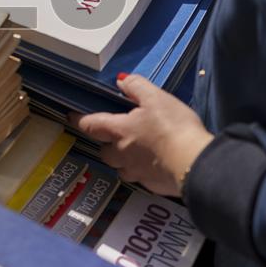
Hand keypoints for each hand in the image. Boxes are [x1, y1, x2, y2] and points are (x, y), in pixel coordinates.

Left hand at [71, 74, 212, 196]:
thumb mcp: (156, 98)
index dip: (80, 120)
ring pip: (121, 168)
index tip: (71, 117)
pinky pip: (141, 178)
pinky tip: (157, 163)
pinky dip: (145, 170)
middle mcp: (123, 154)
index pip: (92, 125)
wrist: (194, 164)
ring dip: (124, 160)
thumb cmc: (173, 128)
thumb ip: (137, 87)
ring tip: (137, 150)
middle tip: (115, 135)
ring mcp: (137, 172)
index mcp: (119, 131)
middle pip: (104, 151)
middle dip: (106, 144)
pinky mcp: (152, 185)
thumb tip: (122, 81)